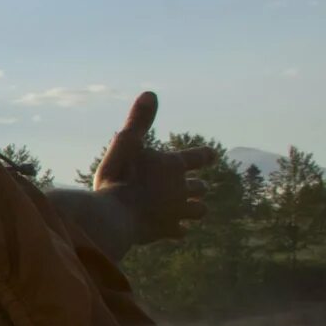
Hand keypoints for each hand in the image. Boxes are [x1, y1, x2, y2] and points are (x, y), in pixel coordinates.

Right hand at [89, 91, 215, 246]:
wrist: (112, 217)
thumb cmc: (118, 178)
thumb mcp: (125, 144)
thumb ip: (139, 121)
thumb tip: (151, 93)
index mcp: (172, 166)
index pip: (196, 158)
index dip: (204, 155)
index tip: (213, 155)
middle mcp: (180, 188)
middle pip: (200, 187)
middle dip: (198, 187)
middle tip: (198, 188)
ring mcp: (176, 211)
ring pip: (197, 210)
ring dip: (195, 208)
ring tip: (193, 210)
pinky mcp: (167, 231)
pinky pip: (179, 231)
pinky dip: (178, 230)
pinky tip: (175, 231)